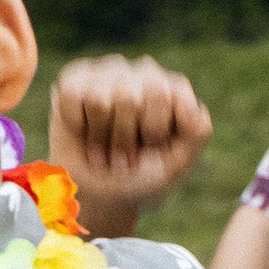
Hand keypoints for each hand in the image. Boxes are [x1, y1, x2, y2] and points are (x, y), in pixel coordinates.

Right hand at [48, 56, 213, 236]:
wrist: (98, 196)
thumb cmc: (141, 179)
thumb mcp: (175, 165)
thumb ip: (196, 135)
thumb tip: (197, 109)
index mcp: (174, 90)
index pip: (164, 94)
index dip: (154, 129)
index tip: (153, 147)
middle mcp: (145, 74)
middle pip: (129, 98)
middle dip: (124, 137)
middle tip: (125, 155)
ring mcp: (110, 72)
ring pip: (99, 100)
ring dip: (100, 136)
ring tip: (105, 147)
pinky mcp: (76, 79)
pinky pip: (72, 96)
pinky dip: (77, 124)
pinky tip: (84, 130)